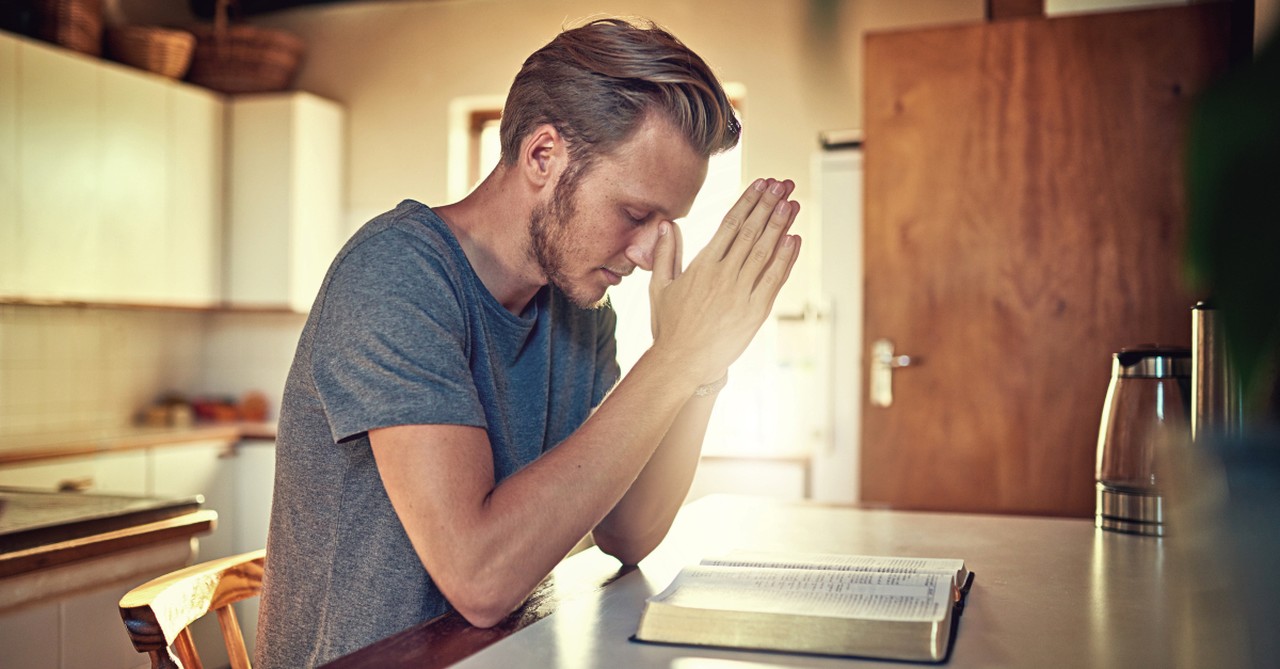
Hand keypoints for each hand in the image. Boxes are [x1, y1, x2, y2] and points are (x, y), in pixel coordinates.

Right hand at [647, 178, 801, 386]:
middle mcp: (723, 275)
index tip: (761, 184)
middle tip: (782, 184)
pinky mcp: (754, 313)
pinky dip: (785, 259)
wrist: (682, 363)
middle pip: (750, 232)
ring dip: (780, 225)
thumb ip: (666, 253)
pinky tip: (795, 239)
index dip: (747, 201)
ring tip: (792, 203)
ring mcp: (740, 294)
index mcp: (702, 265)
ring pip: (764, 251)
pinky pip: (773, 280)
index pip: (729, 224)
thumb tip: (666, 223)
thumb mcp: (660, 287)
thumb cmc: (669, 326)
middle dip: (768, 205)